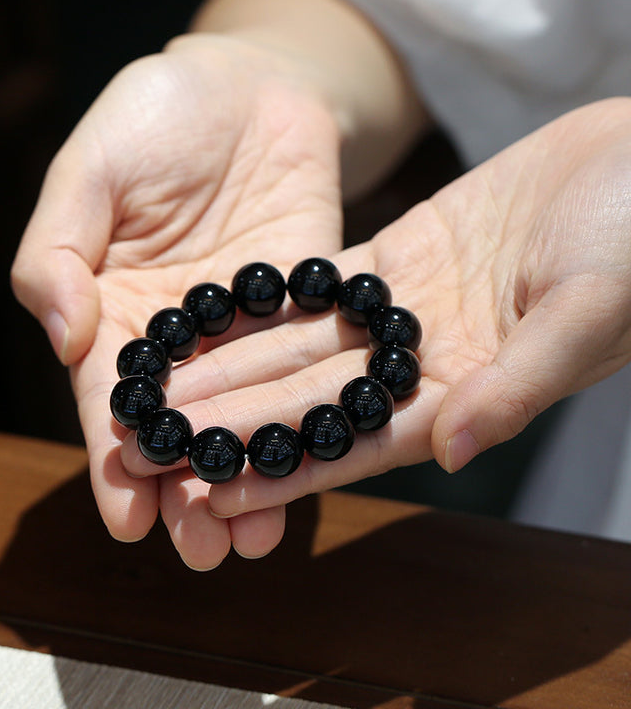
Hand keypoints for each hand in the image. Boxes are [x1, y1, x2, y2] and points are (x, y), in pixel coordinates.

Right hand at [11, 33, 343, 567]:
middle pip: (185, 427)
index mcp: (121, 313)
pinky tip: (316, 463)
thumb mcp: (90, 172)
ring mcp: (250, 329)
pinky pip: (308, 369)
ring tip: (256, 540)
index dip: (118, 463)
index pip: (113, 404)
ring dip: (253, 475)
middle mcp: (187, 338)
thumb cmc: (154, 116)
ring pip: (249, 414)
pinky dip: (311, 416)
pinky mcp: (308, 307)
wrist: (247, 83)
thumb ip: (58, 249)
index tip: (128, 519)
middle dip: (191, 493)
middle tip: (206, 552)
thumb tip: (65, 334)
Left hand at [145, 98, 630, 533]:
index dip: (286, 470)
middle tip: (162, 440)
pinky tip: (217, 319)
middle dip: (238, 422)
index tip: (217, 490)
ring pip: (307, 348)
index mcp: (468, 392)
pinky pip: (322, 289)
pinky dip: (271, 307)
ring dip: (239, 370)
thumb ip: (518, 384)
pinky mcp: (401, 259)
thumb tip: (453, 450)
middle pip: (314, 400)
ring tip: (169, 391)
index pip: (358, 444)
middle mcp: (426, 362)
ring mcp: (409, 311)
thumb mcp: (589, 309)